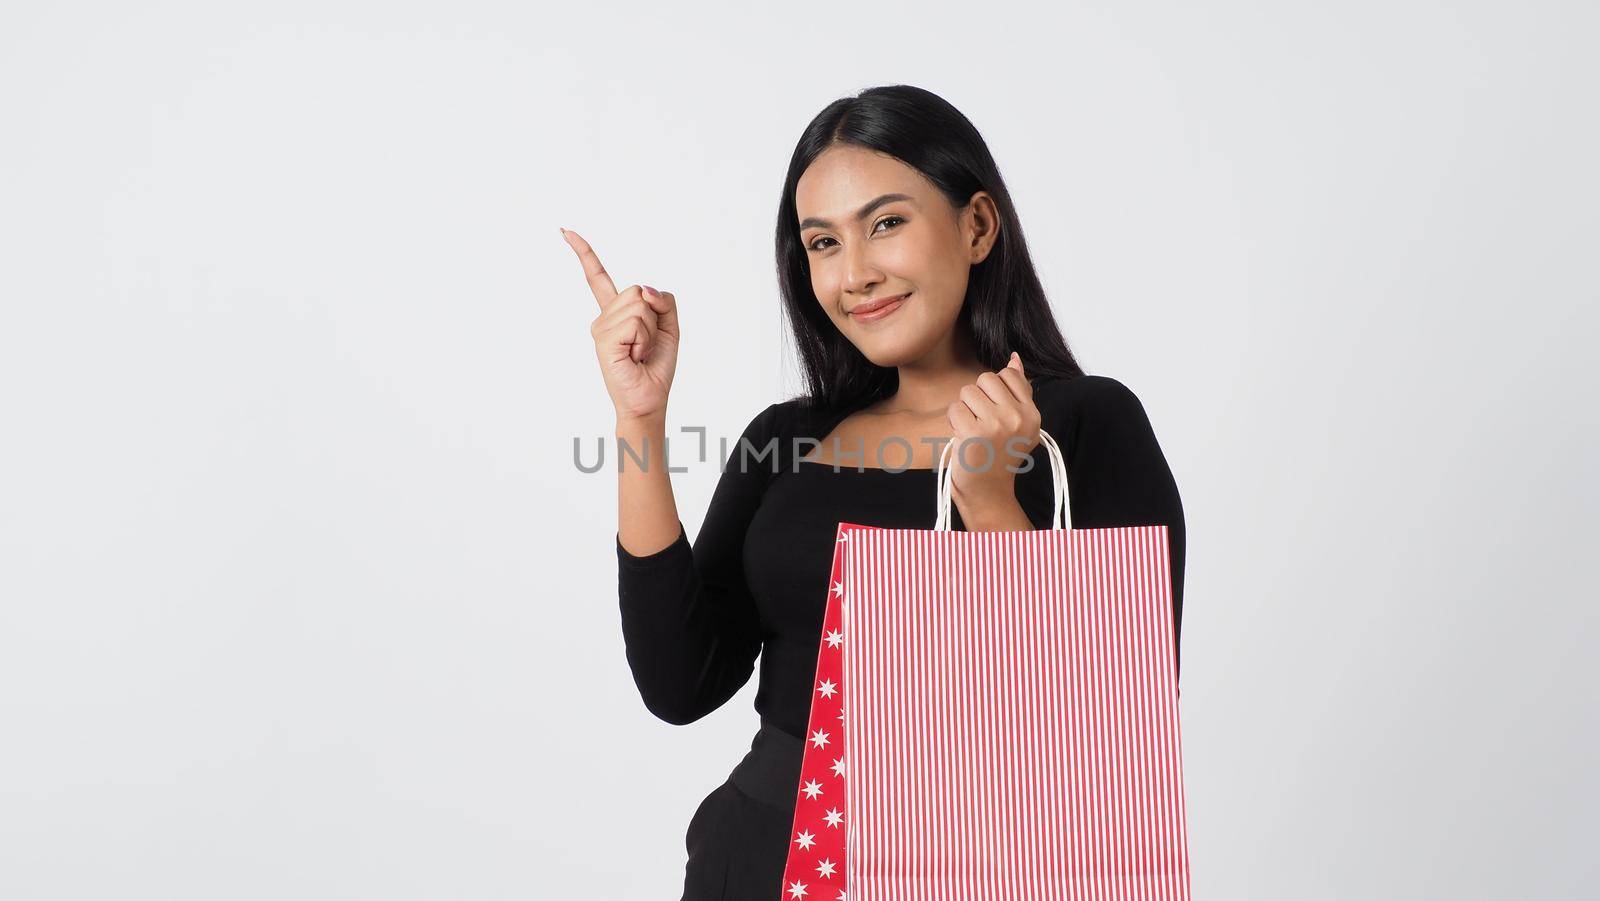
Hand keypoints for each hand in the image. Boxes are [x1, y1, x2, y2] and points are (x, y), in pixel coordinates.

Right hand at [562, 228, 679, 422]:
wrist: (649, 399)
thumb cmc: (656, 366)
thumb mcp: (670, 327)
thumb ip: (663, 301)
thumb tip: (646, 290)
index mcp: (615, 313)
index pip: (598, 277)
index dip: (584, 253)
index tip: (564, 231)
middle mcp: (603, 318)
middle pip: (638, 290)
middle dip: (654, 316)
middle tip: (646, 344)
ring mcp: (600, 328)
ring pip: (640, 305)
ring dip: (651, 331)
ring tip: (640, 351)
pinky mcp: (603, 340)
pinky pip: (636, 322)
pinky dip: (644, 340)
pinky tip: (634, 356)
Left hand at [945, 352, 1040, 506]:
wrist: (988, 491)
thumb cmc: (1000, 455)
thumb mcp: (1019, 424)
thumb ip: (1019, 390)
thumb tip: (1014, 358)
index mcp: (1032, 414)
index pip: (1008, 375)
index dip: (993, 390)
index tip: (994, 412)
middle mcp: (1018, 418)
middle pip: (985, 379)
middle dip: (977, 397)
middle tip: (981, 421)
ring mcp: (996, 425)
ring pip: (968, 392)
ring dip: (964, 409)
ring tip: (972, 429)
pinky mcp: (974, 433)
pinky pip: (955, 408)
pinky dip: (954, 421)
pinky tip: (962, 436)